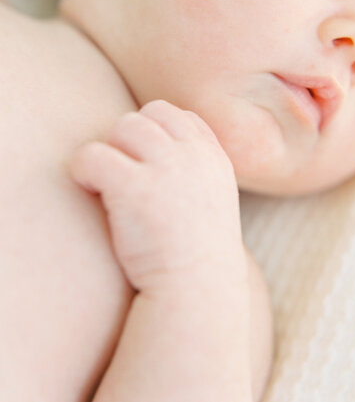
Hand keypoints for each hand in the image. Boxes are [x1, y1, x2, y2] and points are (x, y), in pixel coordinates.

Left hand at [69, 100, 244, 291]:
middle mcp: (194, 156)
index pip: (180, 117)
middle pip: (151, 115)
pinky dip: (84, 169)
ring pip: (123, 126)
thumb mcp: (214, 199)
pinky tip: (92, 191)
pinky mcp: (134, 188)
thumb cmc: (198, 252)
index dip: (158, 132)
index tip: (146, 162)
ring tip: (109, 184)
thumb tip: (160, 146)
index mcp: (214, 157)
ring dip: (111, 151)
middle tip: (126, 174)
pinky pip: (93, 154)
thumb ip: (196, 168)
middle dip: (132, 139)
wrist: (197, 294)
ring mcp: (167, 169)